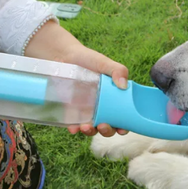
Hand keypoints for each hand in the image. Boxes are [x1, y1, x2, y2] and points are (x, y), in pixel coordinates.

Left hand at [24, 19, 128, 136]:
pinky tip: (73, 128)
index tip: (122, 129)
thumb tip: (124, 85)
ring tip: (86, 127)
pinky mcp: (71, 111)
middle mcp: (101, 107)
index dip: (124, 126)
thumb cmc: (87, 58)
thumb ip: (117, 70)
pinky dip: (74, 129)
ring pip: (91, 128)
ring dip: (91, 132)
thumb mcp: (104, 63)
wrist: (63, 56)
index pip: (122, 117)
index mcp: (113, 98)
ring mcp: (86, 110)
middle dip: (107, 131)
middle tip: (103, 126)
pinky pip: (74, 124)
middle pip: (108, 126)